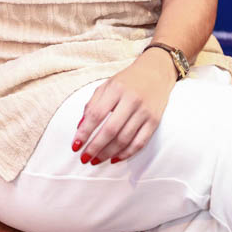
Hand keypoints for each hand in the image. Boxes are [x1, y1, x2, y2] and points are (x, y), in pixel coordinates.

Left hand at [71, 49, 177, 164]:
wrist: (156, 72)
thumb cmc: (127, 80)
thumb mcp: (106, 85)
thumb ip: (92, 104)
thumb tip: (80, 127)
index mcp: (116, 89)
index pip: (96, 114)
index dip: (84, 132)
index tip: (75, 145)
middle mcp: (131, 100)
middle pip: (110, 130)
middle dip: (95, 147)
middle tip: (85, 158)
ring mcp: (144, 112)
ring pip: (124, 139)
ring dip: (108, 153)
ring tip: (97, 159)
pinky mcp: (154, 121)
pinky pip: (140, 142)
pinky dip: (126, 154)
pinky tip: (115, 159)